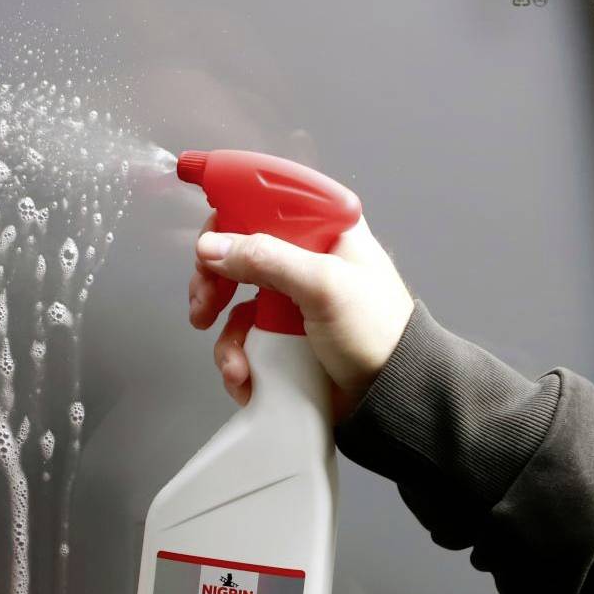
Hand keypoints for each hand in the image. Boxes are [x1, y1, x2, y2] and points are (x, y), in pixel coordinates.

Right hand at [186, 215, 414, 423]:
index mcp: (324, 229)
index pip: (266, 199)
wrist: (392, 395)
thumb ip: (267, 260)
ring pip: (236, 300)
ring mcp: (292, 298)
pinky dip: (238, 357)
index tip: (200, 217)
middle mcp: (305, 258)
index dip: (231, 205)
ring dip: (226, 334)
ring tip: (234, 362)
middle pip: (239, 251)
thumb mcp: (324, 287)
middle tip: (203, 305)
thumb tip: (212, 247)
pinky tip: (246, 377)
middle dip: (214, 280)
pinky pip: (246, 337)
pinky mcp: (284, 334)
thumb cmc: (379, 333)